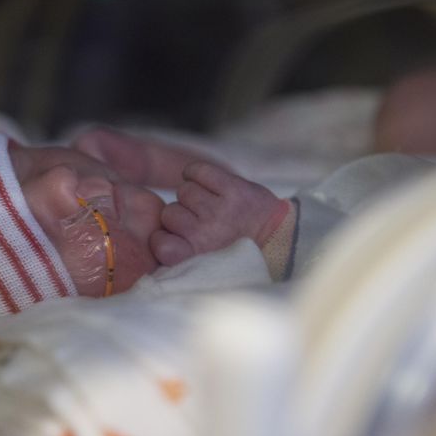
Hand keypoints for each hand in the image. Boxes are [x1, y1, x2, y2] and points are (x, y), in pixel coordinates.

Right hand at [150, 161, 286, 265]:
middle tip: (203, 224)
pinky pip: (197, 170)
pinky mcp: (234, 188)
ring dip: (195, 196)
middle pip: (169, 213)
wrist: (280, 239)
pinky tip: (208, 183)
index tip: (178, 241)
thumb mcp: (204, 265)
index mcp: (197, 257)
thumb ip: (179, 254)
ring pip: (184, 191)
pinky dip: (197, 172)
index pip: (158, 244)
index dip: (164, 238)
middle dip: (183, 216)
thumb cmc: (235, 252)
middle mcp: (206, 234)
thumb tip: (155, 239)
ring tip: (212, 206)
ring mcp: (221, 210)